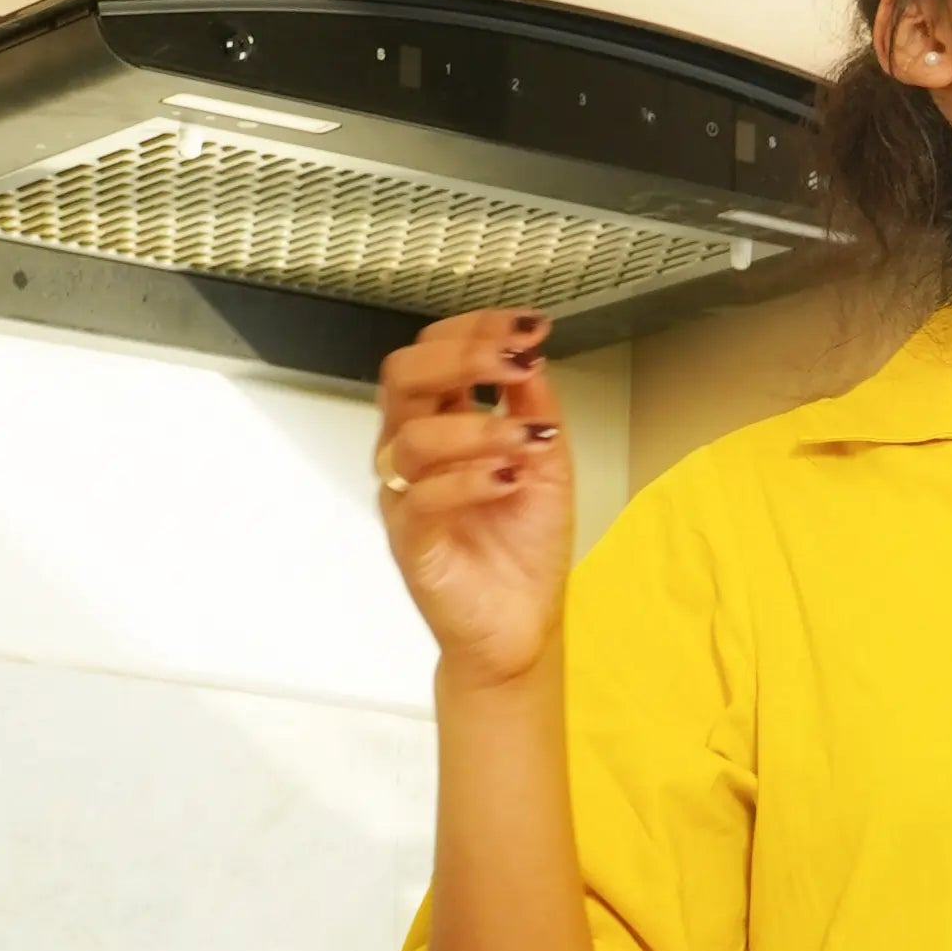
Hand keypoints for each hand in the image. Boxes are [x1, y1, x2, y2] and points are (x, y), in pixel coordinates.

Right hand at [374, 307, 575, 684]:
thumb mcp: (547, 462)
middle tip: (513, 361)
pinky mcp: (411, 539)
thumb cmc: (523, 550)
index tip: (527, 325)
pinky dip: (469, 479)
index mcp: (443, 424)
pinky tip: (508, 479)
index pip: (436, 353)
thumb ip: (534, 405)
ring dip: (478, 427)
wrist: (520, 625)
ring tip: (526, 441)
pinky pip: (423, 496)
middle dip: (461, 358)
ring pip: (413, 435)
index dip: (475, 329)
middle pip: (404, 377)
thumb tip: (529, 349)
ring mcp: (407, 494)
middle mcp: (415, 452)